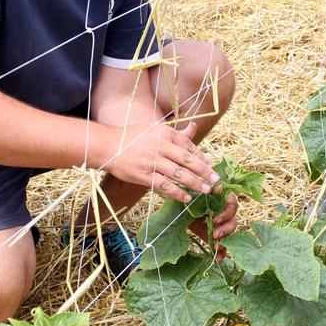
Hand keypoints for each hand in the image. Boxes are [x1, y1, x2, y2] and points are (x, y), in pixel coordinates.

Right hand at [102, 121, 218, 203]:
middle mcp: (160, 146)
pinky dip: (177, 192)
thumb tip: (195, 128)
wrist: (108, 146)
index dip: (202, 157)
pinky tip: (187, 197)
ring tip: (206, 190)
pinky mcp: (143, 175)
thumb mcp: (155, 130)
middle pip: (187, 160)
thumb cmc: (134, 137)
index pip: (189, 145)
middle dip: (204, 171)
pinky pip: (164, 185)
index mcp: (165, 133)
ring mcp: (152, 161)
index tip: (212, 166)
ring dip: (195, 183)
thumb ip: (176, 133)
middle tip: (216, 179)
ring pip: (178, 174)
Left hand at [190, 193, 238, 260]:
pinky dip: (221, 252)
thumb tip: (218, 187)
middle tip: (216, 234)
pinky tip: (217, 258)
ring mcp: (219, 225)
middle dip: (226, 228)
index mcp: (219, 200)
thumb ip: (206, 193)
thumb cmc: (184, 200)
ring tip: (215, 245)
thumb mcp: (192, 197)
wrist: (174, 212)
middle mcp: (222, 212)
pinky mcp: (214, 236)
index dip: (227, 213)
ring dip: (225, 239)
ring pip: (230, 232)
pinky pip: (223, 245)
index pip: (232, 205)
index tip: (215, 220)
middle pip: (233, 220)